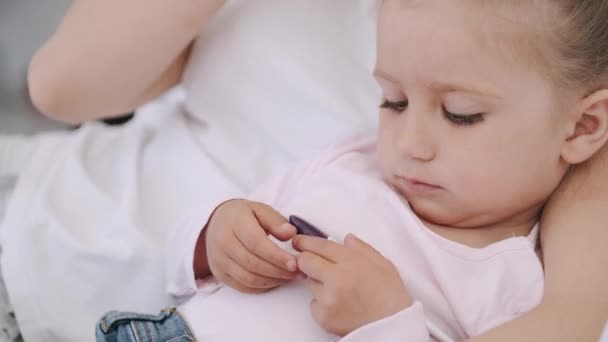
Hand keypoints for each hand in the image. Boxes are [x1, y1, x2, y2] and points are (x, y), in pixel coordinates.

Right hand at [198, 200, 299, 292]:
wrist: (216, 224)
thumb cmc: (242, 216)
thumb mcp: (259, 209)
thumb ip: (275, 220)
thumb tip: (291, 233)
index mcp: (233, 222)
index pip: (255, 243)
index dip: (276, 255)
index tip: (294, 263)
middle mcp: (222, 242)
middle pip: (252, 263)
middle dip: (278, 271)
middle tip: (299, 272)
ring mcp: (218, 260)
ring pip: (248, 278)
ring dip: (273, 281)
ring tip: (290, 277)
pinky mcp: (220, 274)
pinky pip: (243, 287)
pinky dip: (263, 287)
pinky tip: (277, 280)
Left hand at [293, 234, 411, 335]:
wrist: (393, 328)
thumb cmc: (391, 298)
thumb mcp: (383, 265)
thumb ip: (362, 249)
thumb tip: (347, 240)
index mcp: (352, 262)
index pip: (319, 245)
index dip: (305, 241)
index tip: (299, 241)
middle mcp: (337, 278)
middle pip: (304, 261)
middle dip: (306, 259)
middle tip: (312, 262)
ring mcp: (328, 298)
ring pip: (309, 282)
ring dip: (317, 282)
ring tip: (338, 289)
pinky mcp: (324, 316)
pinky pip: (313, 304)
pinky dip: (321, 302)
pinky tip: (338, 304)